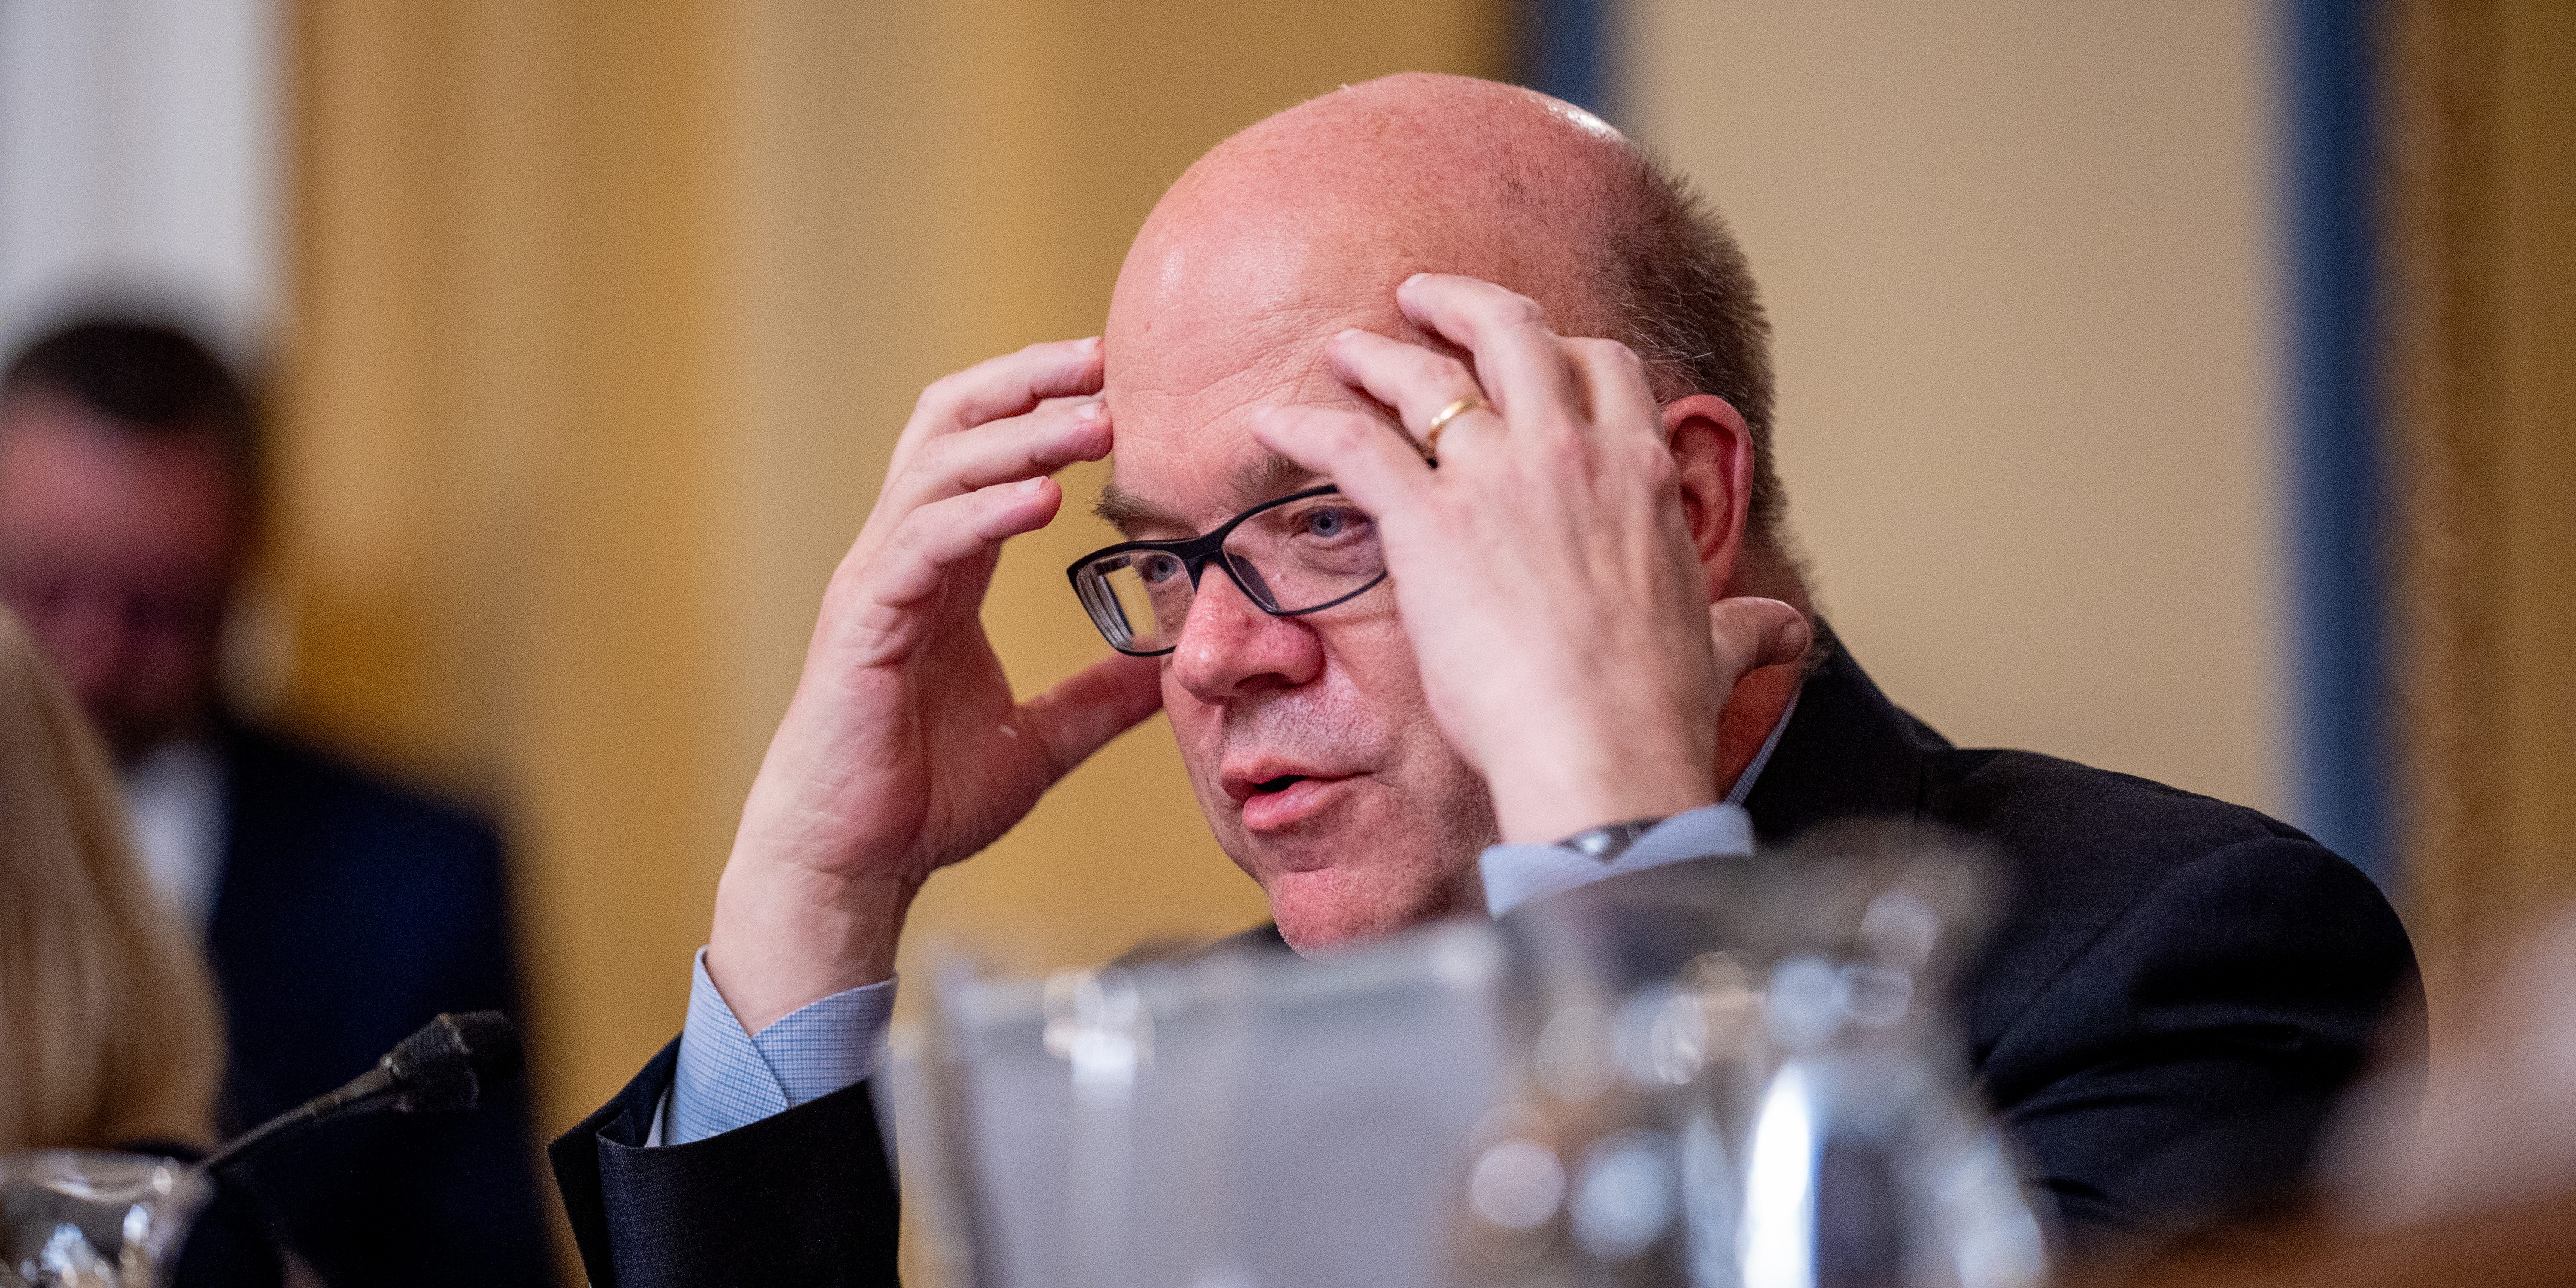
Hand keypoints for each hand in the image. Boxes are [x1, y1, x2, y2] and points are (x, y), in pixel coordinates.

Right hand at [710, 338, 1163, 1031]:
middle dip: (1024, 384)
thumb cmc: (924, 800)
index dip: (1041, 406)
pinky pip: (922, 544)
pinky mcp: (864, 625)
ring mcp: (877, 585)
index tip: (1115, 379)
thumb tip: (1171, 672)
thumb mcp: (1042, 739)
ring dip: (1018, 436)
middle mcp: (904, 559)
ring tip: (1092, 418)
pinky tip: (1040, 498)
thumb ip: (1100, 698)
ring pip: (939, 470)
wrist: (853, 864)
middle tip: (1103, 359)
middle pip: (950, 427)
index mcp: (944, 573)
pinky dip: (980, 512)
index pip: (984, 452)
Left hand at [1254, 275, 1804, 844]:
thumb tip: (1787, 634)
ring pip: (1425, 377)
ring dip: (1378, 354)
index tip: (1528, 350)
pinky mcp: (1428, 521)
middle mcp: (1568, 452)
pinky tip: (1272, 419)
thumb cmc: (1657, 709)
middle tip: (1422, 299)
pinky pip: (1351, 446)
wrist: (1605, 751)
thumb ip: (1746, 625)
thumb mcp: (1719, 646)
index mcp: (1640, 469)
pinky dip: (1306, 424)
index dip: (1561, 348)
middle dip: (1462, 304)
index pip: (1603, 367)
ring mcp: (1495, 479)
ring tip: (1345, 350)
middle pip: (1512, 334)